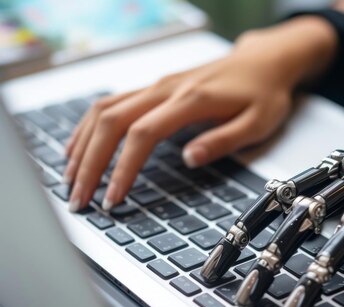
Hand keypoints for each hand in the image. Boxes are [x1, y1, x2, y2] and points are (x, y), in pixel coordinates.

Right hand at [64, 17, 337, 211]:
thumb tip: (188, 160)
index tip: (112, 198)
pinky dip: (90, 127)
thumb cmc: (264, 94)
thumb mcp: (258, 122)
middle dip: (91, 163)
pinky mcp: (156, 88)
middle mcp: (166, 88)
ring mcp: (158, 86)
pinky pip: (112, 103)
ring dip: (84, 145)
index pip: (143, 134)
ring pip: (105, 109)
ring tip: (71, 179)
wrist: (264, 62)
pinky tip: (81, 147)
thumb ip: (223, 141)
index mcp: (191, 100)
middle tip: (79, 199)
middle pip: (111, 121)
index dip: (122, 168)